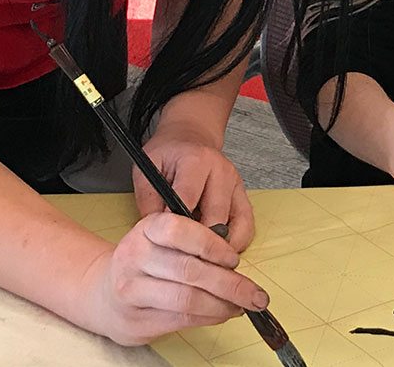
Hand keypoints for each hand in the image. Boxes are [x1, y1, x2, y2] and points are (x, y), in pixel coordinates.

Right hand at [77, 212, 268, 345]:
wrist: (103, 294)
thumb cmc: (145, 265)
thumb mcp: (163, 242)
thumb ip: (194, 246)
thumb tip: (235, 266)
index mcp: (146, 229)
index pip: (180, 230)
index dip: (213, 245)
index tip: (234, 260)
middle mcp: (134, 256)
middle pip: (189, 270)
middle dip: (230, 284)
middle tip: (255, 294)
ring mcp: (131, 289)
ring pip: (187, 299)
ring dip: (222, 305)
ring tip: (240, 306)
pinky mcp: (135, 319)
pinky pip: (181, 319)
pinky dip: (209, 318)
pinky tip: (222, 314)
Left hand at [134, 128, 254, 252]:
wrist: (191, 137)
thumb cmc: (169, 154)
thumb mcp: (147, 168)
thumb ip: (148, 198)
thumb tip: (153, 232)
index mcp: (196, 160)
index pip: (188, 199)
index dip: (176, 226)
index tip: (165, 244)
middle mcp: (222, 171)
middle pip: (215, 218)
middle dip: (197, 241)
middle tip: (180, 256)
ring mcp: (236, 185)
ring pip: (235, 227)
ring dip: (218, 246)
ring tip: (199, 255)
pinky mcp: (244, 197)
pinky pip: (246, 228)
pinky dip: (233, 243)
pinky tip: (216, 249)